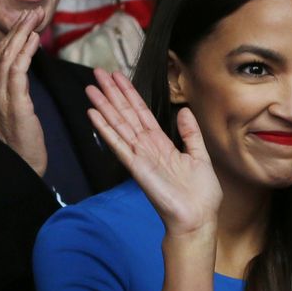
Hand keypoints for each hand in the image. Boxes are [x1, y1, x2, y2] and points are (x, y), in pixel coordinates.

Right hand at [0, 8, 49, 175]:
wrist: (18, 167)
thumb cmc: (21, 144)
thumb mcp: (14, 113)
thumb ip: (15, 93)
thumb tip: (22, 76)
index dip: (12, 37)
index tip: (24, 21)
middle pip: (2, 52)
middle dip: (17, 29)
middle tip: (31, 11)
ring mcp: (0, 97)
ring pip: (8, 57)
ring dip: (22, 34)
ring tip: (34, 17)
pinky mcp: (14, 103)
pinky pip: (18, 70)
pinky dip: (25, 52)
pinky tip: (34, 38)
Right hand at [85, 67, 221, 236]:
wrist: (198, 218)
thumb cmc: (200, 195)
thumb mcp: (200, 156)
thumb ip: (190, 133)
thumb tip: (184, 110)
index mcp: (161, 144)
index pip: (142, 113)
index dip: (129, 94)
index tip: (118, 76)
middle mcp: (147, 148)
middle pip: (125, 114)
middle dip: (112, 93)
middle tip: (97, 72)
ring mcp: (139, 157)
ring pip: (119, 125)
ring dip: (104, 106)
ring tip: (90, 87)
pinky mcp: (136, 168)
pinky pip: (118, 145)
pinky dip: (106, 129)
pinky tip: (94, 114)